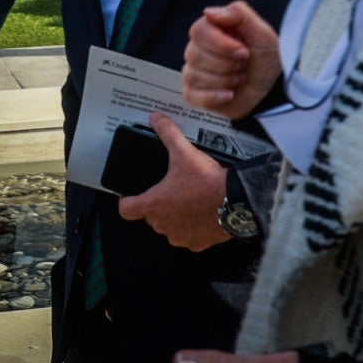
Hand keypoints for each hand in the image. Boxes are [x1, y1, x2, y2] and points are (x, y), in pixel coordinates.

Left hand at [116, 113, 229, 251]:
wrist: (236, 201)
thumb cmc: (206, 181)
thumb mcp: (184, 152)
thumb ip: (168, 133)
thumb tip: (156, 118)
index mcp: (154, 204)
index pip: (126, 210)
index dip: (127, 201)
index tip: (132, 195)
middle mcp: (163, 225)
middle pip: (150, 216)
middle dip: (158, 204)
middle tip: (172, 190)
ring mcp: (180, 237)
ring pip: (169, 227)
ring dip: (175, 217)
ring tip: (188, 200)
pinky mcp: (197, 244)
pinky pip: (188, 237)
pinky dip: (192, 228)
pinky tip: (201, 213)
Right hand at [183, 1, 282, 119]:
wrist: (273, 90)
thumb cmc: (266, 60)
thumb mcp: (262, 33)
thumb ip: (238, 13)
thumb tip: (208, 12)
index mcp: (212, 30)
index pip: (198, 31)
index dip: (219, 43)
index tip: (242, 51)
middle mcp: (199, 50)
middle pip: (194, 54)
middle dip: (226, 64)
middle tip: (243, 65)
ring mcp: (194, 72)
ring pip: (194, 76)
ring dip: (224, 80)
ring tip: (240, 78)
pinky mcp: (195, 94)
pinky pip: (192, 95)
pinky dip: (214, 97)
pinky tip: (230, 95)